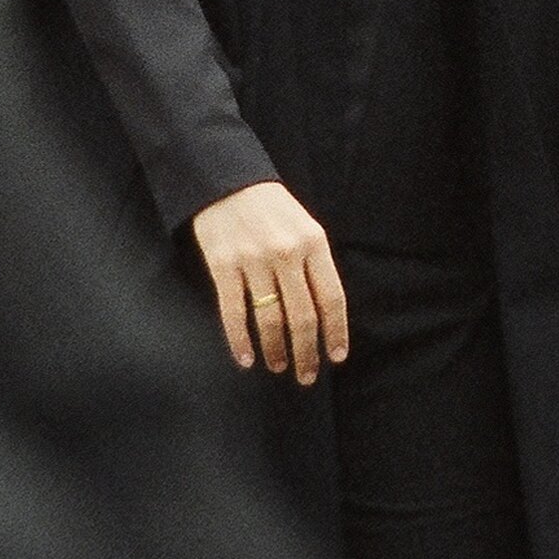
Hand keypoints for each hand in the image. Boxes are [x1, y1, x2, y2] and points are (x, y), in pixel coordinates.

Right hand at [192, 179, 348, 382]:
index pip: (331, 297)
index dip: (336, 331)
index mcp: (314, 243)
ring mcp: (253, 260)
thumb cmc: (272, 208)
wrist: (227, 182)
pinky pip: (233, 312)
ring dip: (275, 350)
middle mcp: (286, 254)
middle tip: (307, 376)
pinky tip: (246, 358)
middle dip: (306, 351)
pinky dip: (240, 340)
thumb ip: (316, 264)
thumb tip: (325, 312)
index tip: (336, 357)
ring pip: (269, 318)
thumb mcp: (305, 226)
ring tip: (279, 366)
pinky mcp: (223, 265)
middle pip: (302, 315)